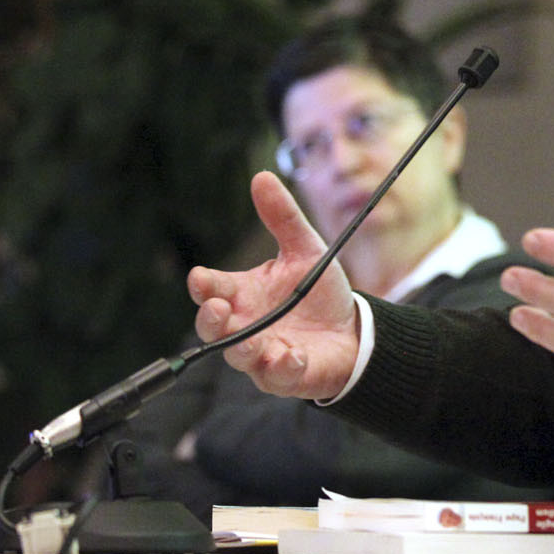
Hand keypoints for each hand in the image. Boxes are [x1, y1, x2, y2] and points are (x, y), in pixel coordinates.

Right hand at [188, 171, 360, 400]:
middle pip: (212, 326)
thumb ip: (283, 218)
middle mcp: (244, 324)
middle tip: (218, 308)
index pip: (212, 288)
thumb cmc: (319, 293)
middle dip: (210, 319)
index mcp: (242, 293)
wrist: (352, 331)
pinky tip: (291, 354)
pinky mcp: (283, 376)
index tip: (201, 278)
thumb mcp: (305, 249)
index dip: (203, 285)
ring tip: (253, 340)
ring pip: (238, 356)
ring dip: (242, 347)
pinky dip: (281, 366)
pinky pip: (274, 376)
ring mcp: (260, 353)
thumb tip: (262, 177)